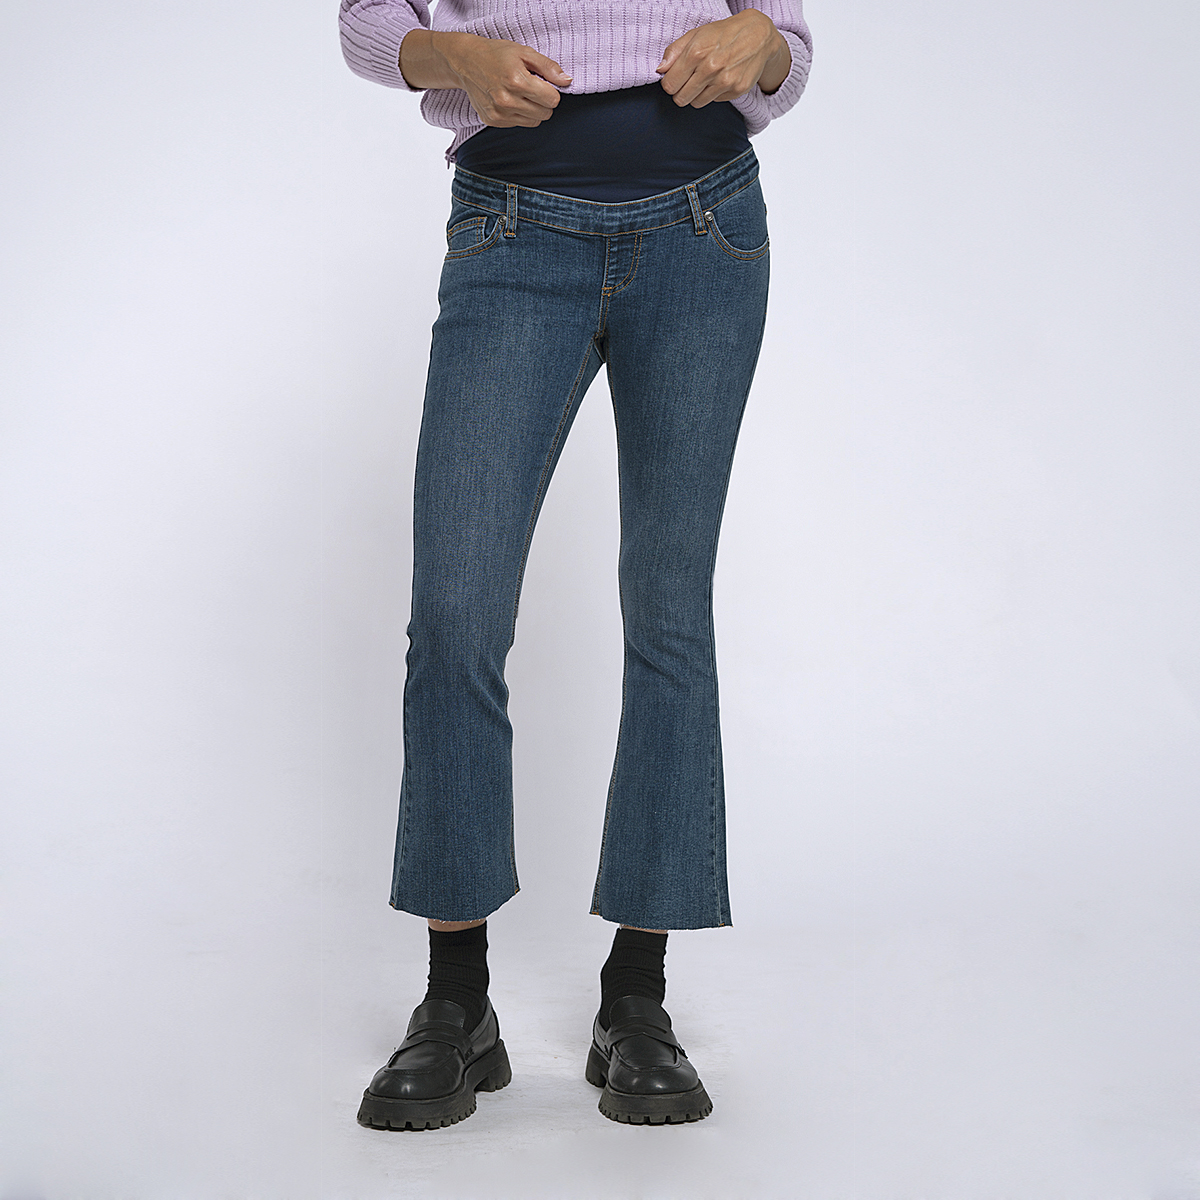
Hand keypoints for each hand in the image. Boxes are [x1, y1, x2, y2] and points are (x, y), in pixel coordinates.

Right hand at [401, 30, 570, 126]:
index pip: (552, 100)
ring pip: (534, 122)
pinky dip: (519, 114)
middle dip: (543, 101)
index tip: (543, 83)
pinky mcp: (492, 121)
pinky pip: (519, 124)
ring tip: (521, 94)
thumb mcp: (525, 52)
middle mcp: (507, 100)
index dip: (552, 91)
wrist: (466, 61)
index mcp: (517, 81)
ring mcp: (499, 113)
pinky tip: (509, 100)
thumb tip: (567, 81)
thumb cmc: (497, 54)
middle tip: (532, 88)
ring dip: (533, 110)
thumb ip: (548, 67)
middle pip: (545, 114)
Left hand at [656, 9, 790, 106]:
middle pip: (681, 98)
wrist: (758, 34)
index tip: (675, 79)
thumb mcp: (696, 34)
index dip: (669, 83)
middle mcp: (710, 68)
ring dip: (697, 94)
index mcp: (696, 52)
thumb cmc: (724, 33)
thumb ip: (675, 51)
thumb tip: (660, 70)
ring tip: (705, 79)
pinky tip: (720, 79)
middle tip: (688, 82)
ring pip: (696, 103)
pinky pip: (714, 101)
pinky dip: (714, 93)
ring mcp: (725, 81)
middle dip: (681, 92)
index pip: (669, 84)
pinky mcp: (737, 90)